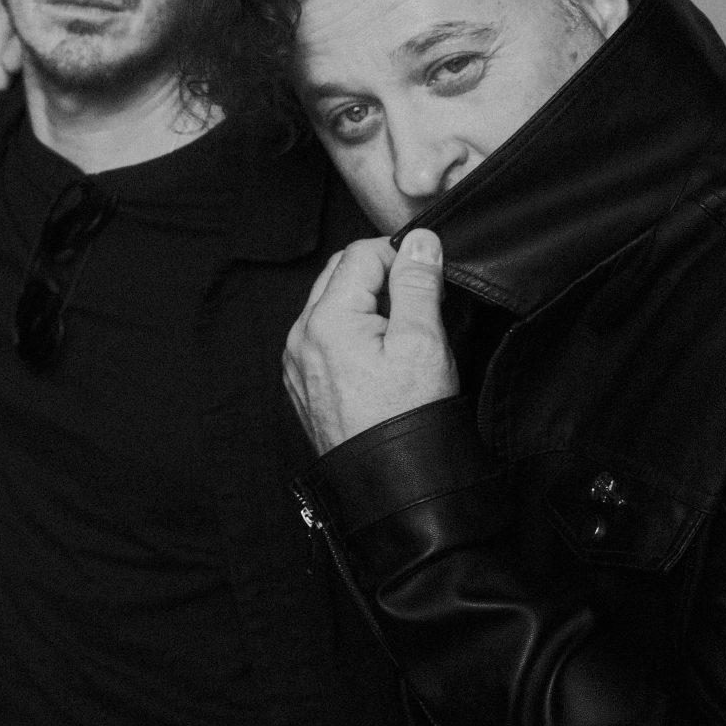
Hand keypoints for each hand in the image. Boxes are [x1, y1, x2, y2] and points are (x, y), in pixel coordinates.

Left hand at [283, 229, 457, 453]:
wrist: (389, 483)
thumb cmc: (407, 419)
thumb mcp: (423, 342)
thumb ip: (417, 284)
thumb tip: (420, 241)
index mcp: (326, 319)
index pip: (360, 254)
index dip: (399, 255)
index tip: (428, 273)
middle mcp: (301, 335)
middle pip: (339, 274)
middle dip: (380, 275)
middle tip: (419, 300)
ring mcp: (297, 360)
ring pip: (330, 304)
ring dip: (365, 302)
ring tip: (402, 331)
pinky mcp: (302, 380)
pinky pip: (322, 336)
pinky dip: (350, 330)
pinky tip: (380, 354)